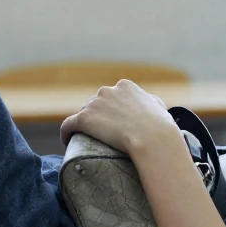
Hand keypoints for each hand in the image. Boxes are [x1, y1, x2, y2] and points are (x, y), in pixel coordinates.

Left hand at [60, 80, 179, 154]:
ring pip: (84, 114)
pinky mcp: (84, 119)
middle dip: (98, 116)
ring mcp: (95, 104)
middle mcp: (107, 91)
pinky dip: (66, 132)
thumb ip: (150, 101)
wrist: (152, 138)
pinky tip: (67, 140)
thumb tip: (148, 103)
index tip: (113, 121)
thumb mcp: (159, 106)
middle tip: (103, 134)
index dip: (110, 109)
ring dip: (84, 125)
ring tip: (86, 139)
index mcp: (125, 86)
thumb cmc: (159, 126)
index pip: (111, 96)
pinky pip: (68, 125)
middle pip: (96, 103)